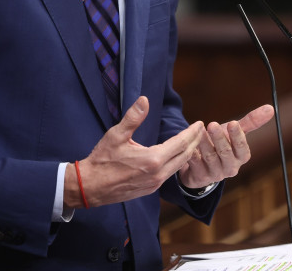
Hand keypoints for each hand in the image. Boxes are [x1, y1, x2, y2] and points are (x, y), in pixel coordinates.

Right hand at [67, 96, 203, 207]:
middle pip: (185, 156)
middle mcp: (158, 174)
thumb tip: (144, 100)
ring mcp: (155, 184)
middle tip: (202, 130)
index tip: (200, 123)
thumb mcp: (116, 135)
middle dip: (195, 142)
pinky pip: (170, 175)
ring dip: (188, 153)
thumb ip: (133, 118)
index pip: (181, 143)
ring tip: (193, 142)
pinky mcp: (150, 190)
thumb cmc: (102, 160)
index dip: (192, 132)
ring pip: (178, 167)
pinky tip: (178, 157)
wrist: (90, 187)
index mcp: (153, 159)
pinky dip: (178, 163)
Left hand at [178, 104, 273, 188]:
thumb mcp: (234, 133)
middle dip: (219, 138)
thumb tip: (270, 108)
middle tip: (212, 124)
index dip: (238, 136)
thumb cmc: (221, 144)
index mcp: (241, 157)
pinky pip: (195, 163)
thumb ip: (251, 121)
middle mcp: (230, 167)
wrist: (202, 164)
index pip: (242, 148)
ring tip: (199, 131)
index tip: (233, 123)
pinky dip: (192, 152)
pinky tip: (189, 143)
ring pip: (209, 157)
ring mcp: (215, 174)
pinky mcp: (199, 177)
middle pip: (225, 153)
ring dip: (204, 143)